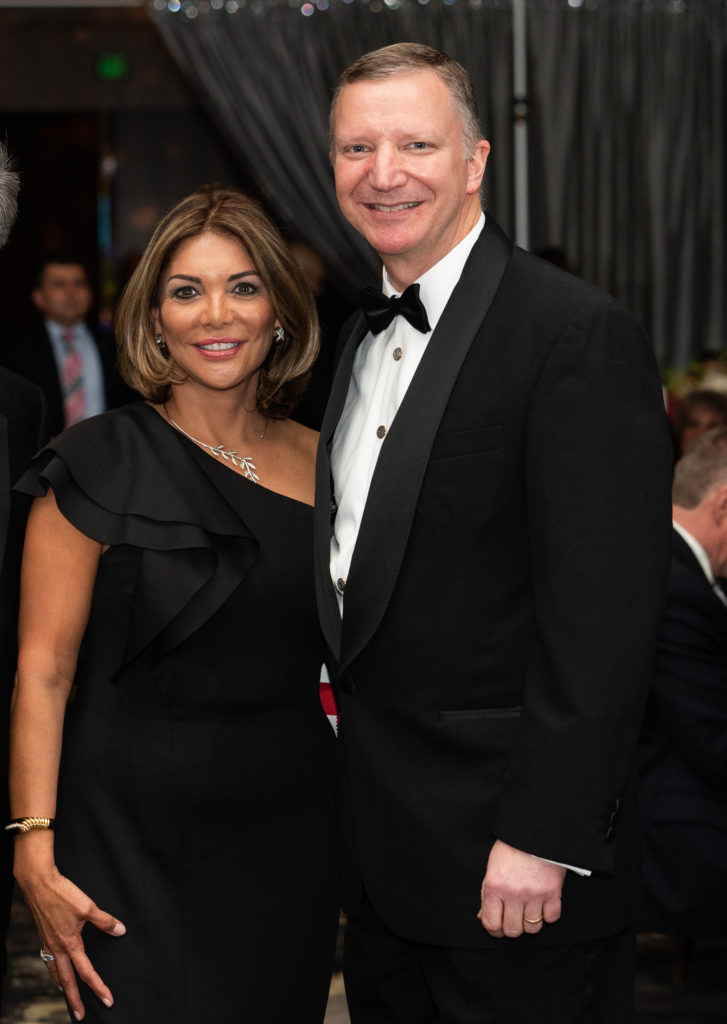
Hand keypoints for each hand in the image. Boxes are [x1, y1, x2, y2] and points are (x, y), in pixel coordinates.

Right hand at [17, 862, 125, 1019]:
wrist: (39, 884)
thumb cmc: (63, 894)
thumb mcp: (88, 906)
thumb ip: (105, 921)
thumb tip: (120, 931)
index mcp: (71, 944)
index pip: (87, 972)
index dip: (98, 987)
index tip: (107, 999)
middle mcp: (58, 948)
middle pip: (67, 981)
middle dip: (75, 1000)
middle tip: (80, 1015)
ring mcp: (48, 943)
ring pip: (54, 972)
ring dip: (62, 985)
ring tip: (67, 994)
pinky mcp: (43, 935)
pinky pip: (47, 960)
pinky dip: (52, 970)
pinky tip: (54, 967)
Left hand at [477, 839, 565, 937]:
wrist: (535, 830)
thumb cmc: (511, 848)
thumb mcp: (492, 868)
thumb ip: (487, 894)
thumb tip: (482, 917)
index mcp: (495, 886)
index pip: (491, 923)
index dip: (494, 930)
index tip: (497, 928)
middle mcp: (514, 893)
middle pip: (512, 931)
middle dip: (512, 928)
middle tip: (514, 919)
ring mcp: (534, 894)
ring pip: (532, 928)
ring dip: (530, 922)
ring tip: (529, 910)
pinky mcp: (553, 892)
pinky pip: (552, 918)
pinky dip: (548, 914)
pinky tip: (543, 904)